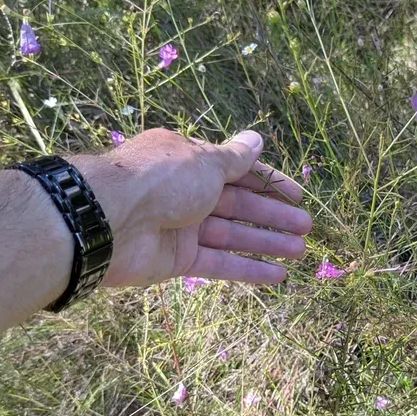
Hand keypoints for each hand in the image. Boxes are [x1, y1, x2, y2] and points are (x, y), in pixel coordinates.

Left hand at [72, 128, 311, 287]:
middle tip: (306, 227)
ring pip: (233, 235)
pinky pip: (220, 264)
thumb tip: (257, 139)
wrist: (110, 220)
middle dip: (273, 215)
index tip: (297, 196)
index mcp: (191, 162)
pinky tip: (278, 276)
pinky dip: (248, 269)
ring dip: (267, 243)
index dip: (269, 183)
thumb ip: (235, 158)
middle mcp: (187, 193)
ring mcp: (182, 227)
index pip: (238, 171)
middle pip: (239, 204)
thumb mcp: (205, 162)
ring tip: (300, 251)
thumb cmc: (162, 179)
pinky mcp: (178, 260)